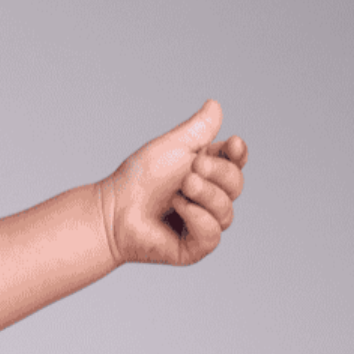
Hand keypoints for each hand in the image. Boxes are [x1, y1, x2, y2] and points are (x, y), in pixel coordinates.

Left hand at [98, 99, 247, 266]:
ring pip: (226, 211)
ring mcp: (202, 225)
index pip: (237, 163)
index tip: (232, 143)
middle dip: (218, 174)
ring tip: (181, 188)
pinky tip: (180, 208)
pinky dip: (199, 218)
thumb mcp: (173, 147)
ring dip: (206, 195)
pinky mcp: (193, 248)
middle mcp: (208, 200)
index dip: (239, 154)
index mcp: (207, 173)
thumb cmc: (139, 179)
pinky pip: (212, 235)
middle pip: (236, 185)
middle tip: (192, 169)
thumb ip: (198, 129)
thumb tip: (215, 105)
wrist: (114, 210)